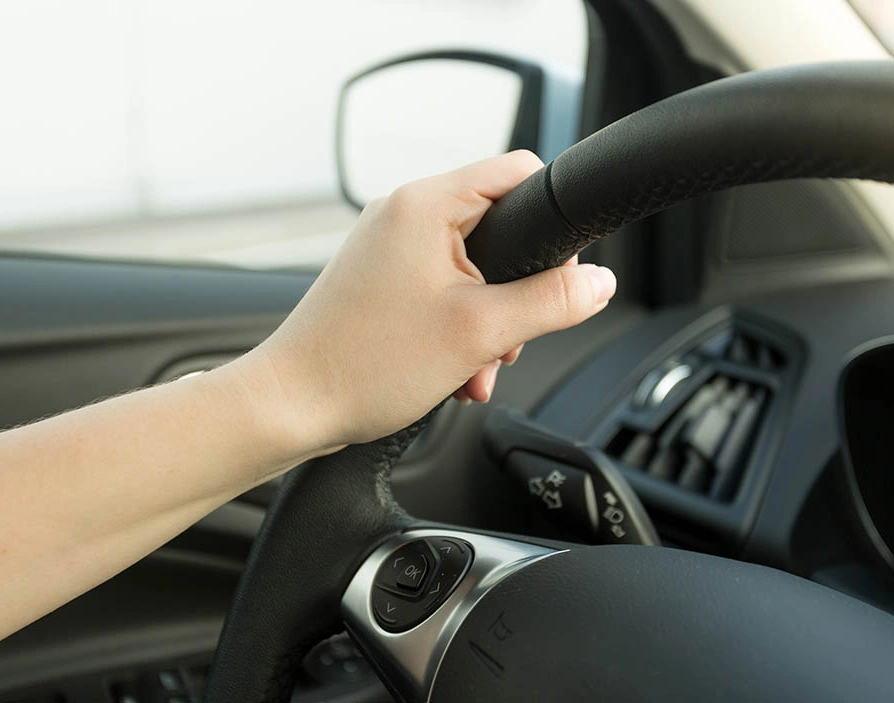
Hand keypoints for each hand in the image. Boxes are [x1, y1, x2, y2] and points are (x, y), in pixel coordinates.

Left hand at [246, 151, 616, 453]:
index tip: (560, 271)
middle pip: (500, 229)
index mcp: (426, 204)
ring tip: (476, 368)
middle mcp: (403, 214)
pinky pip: (442, 290)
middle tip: (508, 339)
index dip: (552, 219)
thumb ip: (552, 302)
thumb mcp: (480, 333)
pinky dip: (459, 329)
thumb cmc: (365, 365)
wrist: (293, 405)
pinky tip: (455, 372)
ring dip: (489, 322)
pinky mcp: (381, 280)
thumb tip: (600, 283)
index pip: (518, 173)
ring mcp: (389, 247)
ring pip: (474, 269)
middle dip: (517, 293)